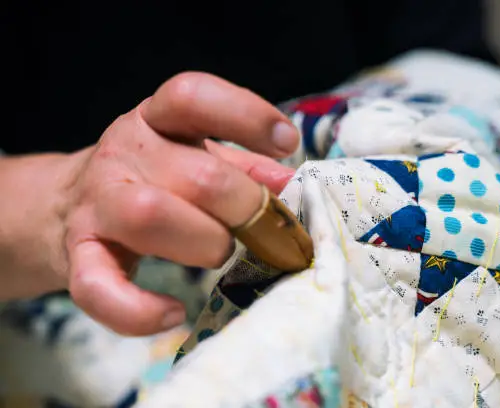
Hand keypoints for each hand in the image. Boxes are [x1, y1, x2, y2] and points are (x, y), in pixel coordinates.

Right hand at [57, 73, 298, 334]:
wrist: (63, 206)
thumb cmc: (151, 179)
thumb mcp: (196, 158)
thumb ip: (245, 168)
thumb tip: (292, 183)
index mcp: (155, 120)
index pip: (192, 96)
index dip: (246, 115)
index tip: (286, 143)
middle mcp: (123, 153)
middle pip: (199, 176)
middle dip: (246, 208)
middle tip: (263, 228)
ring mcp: (96, 203)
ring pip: (151, 216)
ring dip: (205, 243)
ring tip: (220, 253)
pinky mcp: (77, 255)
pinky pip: (99, 288)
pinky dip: (139, 309)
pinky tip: (172, 312)